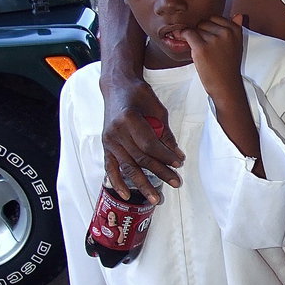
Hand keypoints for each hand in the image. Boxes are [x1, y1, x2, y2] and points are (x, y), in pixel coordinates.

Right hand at [102, 78, 183, 202]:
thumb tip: (178, 156)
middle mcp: (116, 132)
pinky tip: (127, 195)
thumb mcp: (158, 110)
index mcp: (129, 119)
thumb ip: (166, 134)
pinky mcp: (105, 146)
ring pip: (127, 167)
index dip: (165, 157)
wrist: (117, 86)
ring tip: (156, 198)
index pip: (150, 145)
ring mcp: (109, 140)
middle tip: (176, 183)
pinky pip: (110, 167)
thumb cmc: (139, 95)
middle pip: (140, 159)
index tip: (179, 164)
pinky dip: (118, 182)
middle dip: (160, 173)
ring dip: (143, 184)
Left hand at [182, 13, 244, 103]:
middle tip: (205, 46)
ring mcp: (214, 40)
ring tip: (201, 51)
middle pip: (204, 22)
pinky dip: (183, 36)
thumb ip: (236, 28)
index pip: (214, 18)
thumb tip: (238, 15)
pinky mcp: (202, 48)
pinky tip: (184, 41)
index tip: (209, 38)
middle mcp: (226, 33)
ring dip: (194, 38)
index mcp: (235, 30)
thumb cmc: (229, 66)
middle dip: (201, 32)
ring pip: (196, 29)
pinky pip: (188, 33)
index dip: (209, 28)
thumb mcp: (237, 45)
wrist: (225, 85)